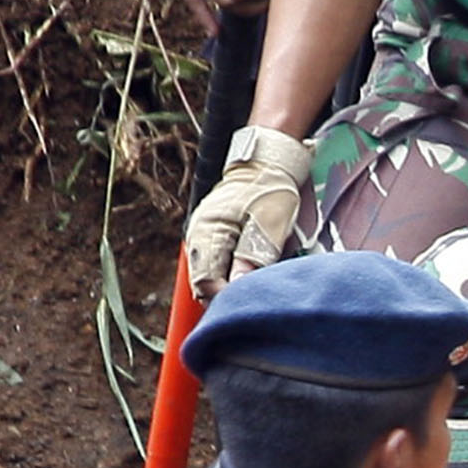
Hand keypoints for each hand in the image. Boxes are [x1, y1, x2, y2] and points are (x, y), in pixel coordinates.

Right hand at [183, 124, 314, 297]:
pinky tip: (246, 276)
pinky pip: (214, 266)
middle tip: (255, 299)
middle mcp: (198, 236)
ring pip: (207, 277)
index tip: (250, 302)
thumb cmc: (269, 190)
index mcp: (208, 231)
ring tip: (253, 288)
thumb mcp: (268, 224)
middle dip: (226, 297)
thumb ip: (253, 258)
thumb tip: (239, 288)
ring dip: (227, 288)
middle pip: (203, 284)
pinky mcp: (211, 237)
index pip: (206, 282)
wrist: (266, 164)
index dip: (226, 298)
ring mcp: (202, 236)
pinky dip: (228, 276)